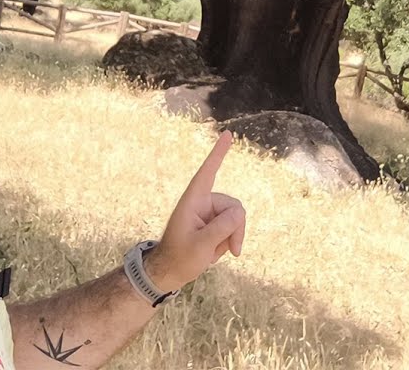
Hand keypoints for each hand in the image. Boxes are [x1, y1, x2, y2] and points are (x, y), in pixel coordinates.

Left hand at [146, 131, 246, 292]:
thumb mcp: (202, 245)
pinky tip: (214, 252)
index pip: (208, 172)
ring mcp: (209, 213)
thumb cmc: (179, 258)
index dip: (218, 153)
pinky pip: (233, 228)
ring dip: (231, 238)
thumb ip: (222, 227)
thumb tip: (239, 212)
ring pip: (237, 218)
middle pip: (234, 207)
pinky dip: (228, 242)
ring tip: (214, 253)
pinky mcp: (213, 223)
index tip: (228, 134)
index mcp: (193, 200)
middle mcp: (203, 202)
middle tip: (231, 251)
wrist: (169, 273)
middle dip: (236, 229)